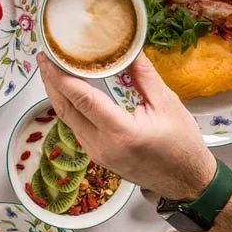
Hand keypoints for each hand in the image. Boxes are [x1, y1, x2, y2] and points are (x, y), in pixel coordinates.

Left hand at [37, 52, 215, 200]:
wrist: (187, 182)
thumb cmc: (182, 146)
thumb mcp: (167, 104)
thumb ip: (144, 76)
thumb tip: (129, 49)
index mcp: (121, 132)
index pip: (83, 100)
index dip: (62, 77)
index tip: (50, 58)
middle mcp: (103, 146)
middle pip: (66, 110)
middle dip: (51, 82)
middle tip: (44, 58)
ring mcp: (97, 154)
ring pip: (68, 120)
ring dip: (57, 95)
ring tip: (52, 70)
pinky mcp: (97, 156)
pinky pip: (76, 128)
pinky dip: (69, 108)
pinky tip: (69, 92)